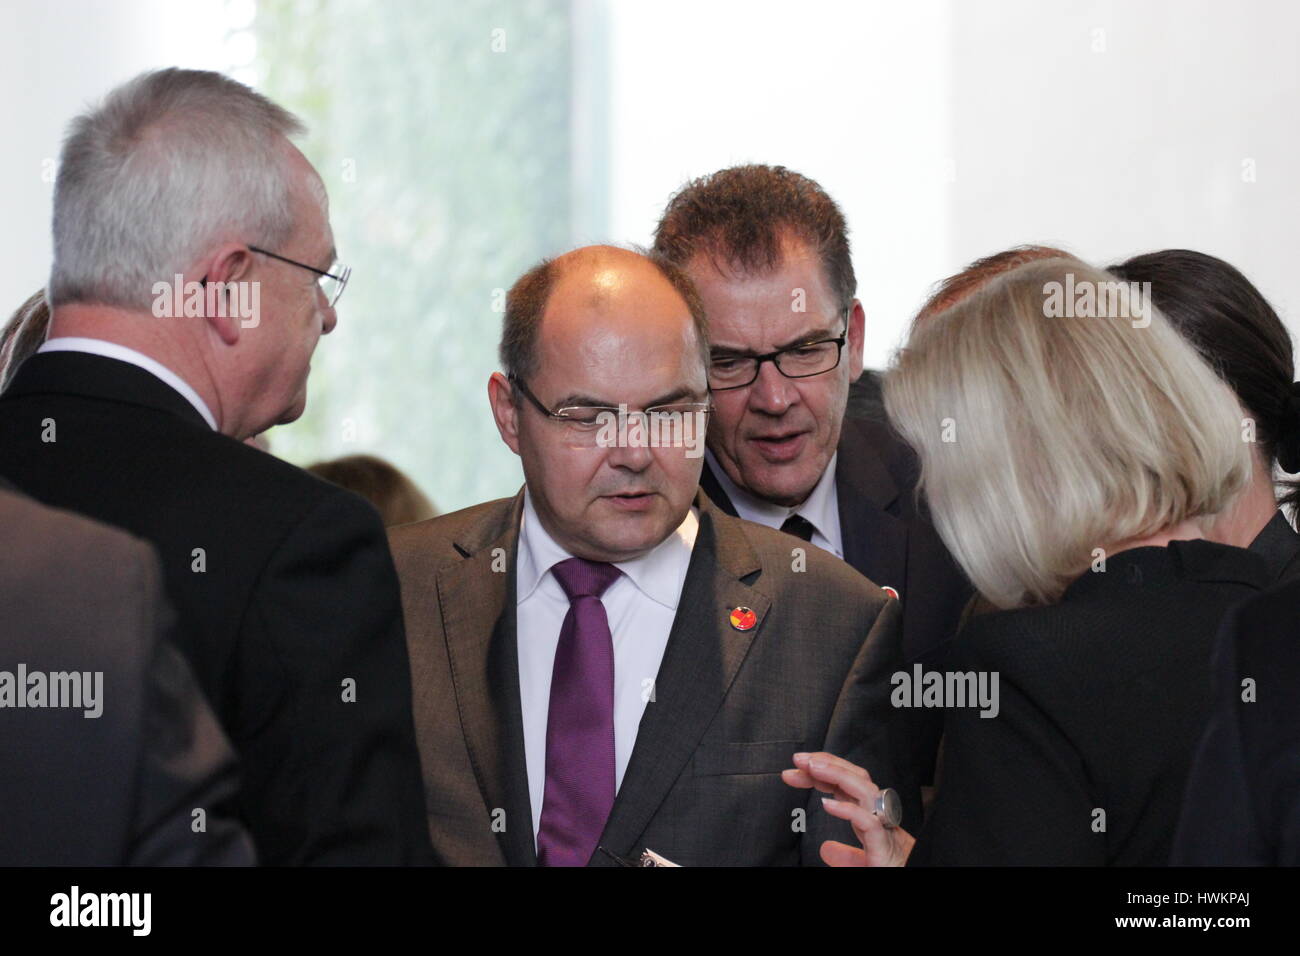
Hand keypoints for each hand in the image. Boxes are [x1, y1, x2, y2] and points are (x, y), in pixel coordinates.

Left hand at [782, 751, 915, 866]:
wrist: (915, 882)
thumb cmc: (890, 871)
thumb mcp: (860, 864)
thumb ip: (844, 854)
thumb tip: (826, 848)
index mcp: (870, 817)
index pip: (846, 785)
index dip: (822, 773)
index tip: (795, 770)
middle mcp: (878, 817)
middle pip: (855, 778)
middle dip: (827, 763)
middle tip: (798, 759)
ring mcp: (883, 828)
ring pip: (865, 790)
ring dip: (837, 774)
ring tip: (812, 768)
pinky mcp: (885, 846)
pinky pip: (869, 822)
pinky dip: (848, 810)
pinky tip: (827, 805)